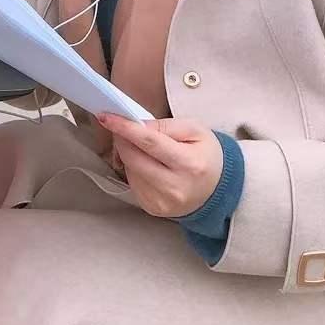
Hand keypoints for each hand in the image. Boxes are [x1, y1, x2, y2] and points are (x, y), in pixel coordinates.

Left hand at [96, 114, 222, 217]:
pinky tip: (149, 166)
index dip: (125, 128)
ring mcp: (163, 201)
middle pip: (134, 158)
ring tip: (145, 149)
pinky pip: (133, 183)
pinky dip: (134, 169)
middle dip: (122, 139)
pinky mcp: (153, 208)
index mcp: (189, 164)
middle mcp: (175, 187)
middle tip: (122, 127)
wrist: (218, 189)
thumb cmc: (206, 155)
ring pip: (130, 170)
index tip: (106, 116)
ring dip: (129, 154)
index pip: (149, 143)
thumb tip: (136, 124)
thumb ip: (165, 125)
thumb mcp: (195, 130)